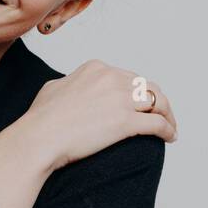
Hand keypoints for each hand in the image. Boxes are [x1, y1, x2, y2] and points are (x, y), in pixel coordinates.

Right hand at [21, 59, 177, 172]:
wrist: (38, 138)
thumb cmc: (40, 119)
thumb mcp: (53, 89)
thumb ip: (70, 83)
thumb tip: (73, 85)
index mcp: (96, 69)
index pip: (128, 77)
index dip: (138, 92)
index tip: (140, 104)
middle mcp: (111, 78)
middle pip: (147, 87)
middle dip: (158, 101)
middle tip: (162, 115)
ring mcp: (120, 99)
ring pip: (158, 102)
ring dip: (167, 114)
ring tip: (170, 127)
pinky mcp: (126, 122)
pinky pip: (157, 124)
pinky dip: (167, 130)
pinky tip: (169, 138)